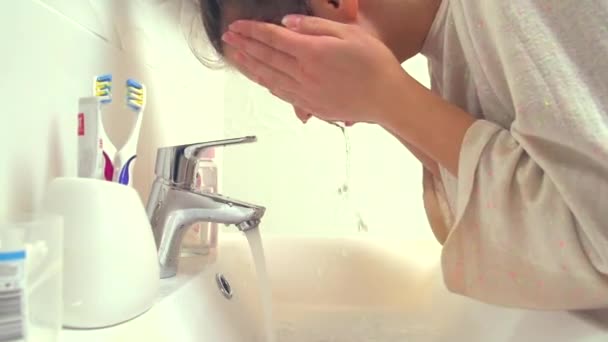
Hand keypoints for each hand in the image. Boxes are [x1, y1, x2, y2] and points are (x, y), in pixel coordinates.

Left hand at [222, 15, 408, 124]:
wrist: (387, 98)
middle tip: (229, 37)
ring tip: (235, 55)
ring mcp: (305, 92)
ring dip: (249, 65)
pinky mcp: (311, 106)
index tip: (237, 25)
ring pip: (269, 77)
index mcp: (311, 52)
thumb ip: (316, 27)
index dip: (252, 30)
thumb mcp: (349, 33)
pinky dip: (266, 84)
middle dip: (244, 45)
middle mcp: (303, 73)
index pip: (273, 38)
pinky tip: (260, 78)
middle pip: (266, 57)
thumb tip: (287, 24)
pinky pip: (281, 93)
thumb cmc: (374, 63)